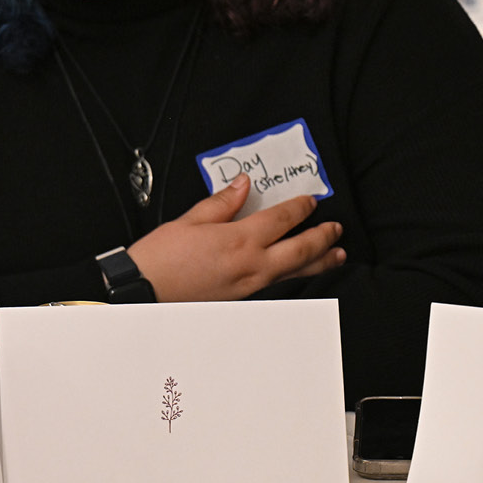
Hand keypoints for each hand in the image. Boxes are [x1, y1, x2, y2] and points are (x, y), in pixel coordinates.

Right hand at [128, 174, 344, 301]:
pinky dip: (296, 274)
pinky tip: (300, 271)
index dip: (299, 208)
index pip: (281, 219)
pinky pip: (279, 284)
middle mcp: (252, 265)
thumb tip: (242, 184)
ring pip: (296, 272)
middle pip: (300, 250)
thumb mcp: (189, 221)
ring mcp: (250, 285)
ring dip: (320, 262)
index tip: (310, 200)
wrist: (144, 292)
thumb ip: (222, 202)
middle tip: (336, 228)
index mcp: (239, 240)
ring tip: (338, 254)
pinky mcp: (242, 297)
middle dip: (322, 237)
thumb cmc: (161, 257)